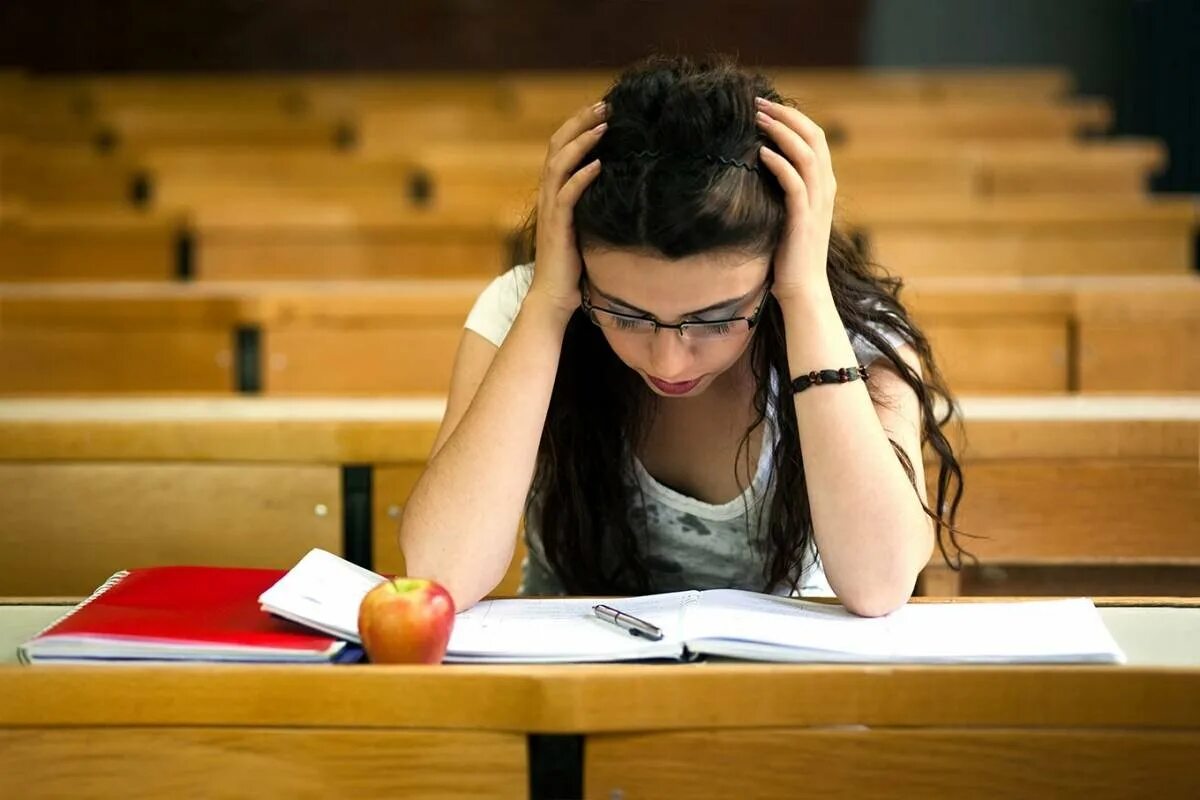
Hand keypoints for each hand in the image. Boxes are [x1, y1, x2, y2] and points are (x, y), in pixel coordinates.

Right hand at [527, 102, 607, 313]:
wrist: (554, 296)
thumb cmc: (573, 264)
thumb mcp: (585, 224)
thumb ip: (593, 202)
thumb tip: (619, 182)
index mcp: (554, 192)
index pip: (562, 148)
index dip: (579, 125)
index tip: (604, 108)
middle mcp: (548, 196)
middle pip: (558, 146)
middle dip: (581, 122)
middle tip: (606, 104)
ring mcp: (551, 210)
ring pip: (559, 164)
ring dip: (582, 142)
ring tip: (604, 125)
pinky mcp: (558, 227)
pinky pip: (566, 196)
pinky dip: (581, 177)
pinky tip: (598, 165)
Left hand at [755, 97, 837, 300]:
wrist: (803, 288)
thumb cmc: (790, 253)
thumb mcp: (789, 214)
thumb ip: (785, 189)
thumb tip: (760, 165)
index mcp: (824, 185)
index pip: (815, 137)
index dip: (793, 117)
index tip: (766, 106)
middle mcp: (825, 189)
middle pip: (814, 137)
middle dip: (787, 115)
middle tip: (759, 103)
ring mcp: (816, 203)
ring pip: (806, 154)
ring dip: (781, 132)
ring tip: (757, 119)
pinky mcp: (803, 219)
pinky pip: (794, 182)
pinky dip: (779, 163)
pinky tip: (761, 153)